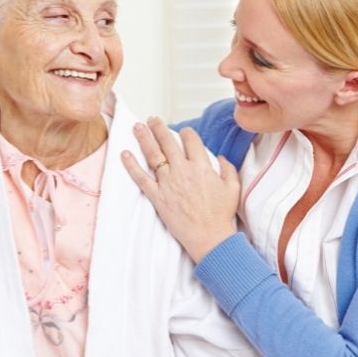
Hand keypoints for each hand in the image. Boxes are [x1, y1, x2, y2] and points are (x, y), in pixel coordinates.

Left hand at [121, 117, 239, 262]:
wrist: (209, 236)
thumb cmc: (221, 214)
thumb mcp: (233, 188)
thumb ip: (228, 169)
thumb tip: (221, 157)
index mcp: (201, 166)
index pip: (191, 140)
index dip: (186, 132)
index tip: (183, 132)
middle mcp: (182, 171)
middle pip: (167, 142)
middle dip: (159, 128)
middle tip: (152, 120)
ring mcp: (168, 183)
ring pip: (153, 155)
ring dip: (144, 138)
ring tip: (137, 127)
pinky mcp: (157, 197)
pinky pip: (141, 178)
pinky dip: (131, 166)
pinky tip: (124, 154)